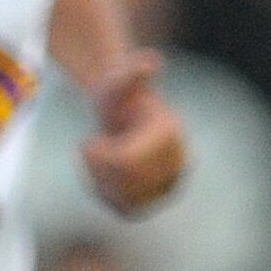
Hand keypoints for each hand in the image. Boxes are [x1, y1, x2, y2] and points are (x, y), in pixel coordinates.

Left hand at [78, 50, 185, 215]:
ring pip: (124, 199)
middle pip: (124, 181)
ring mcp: (171, 185)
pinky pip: (124, 208)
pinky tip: (105, 175)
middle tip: (91, 149)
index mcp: (171, 132)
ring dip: (102, 181)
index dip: (99, 156)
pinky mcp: (158, 201)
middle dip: (100, 167)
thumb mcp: (119, 82)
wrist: (124, 115)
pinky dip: (108, 194)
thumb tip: (150, 61)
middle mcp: (179, 162)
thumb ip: (131, 73)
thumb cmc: (118, 95)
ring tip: (100, 160)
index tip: (91, 142)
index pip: (126, 162)